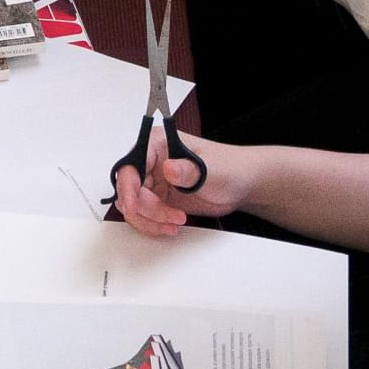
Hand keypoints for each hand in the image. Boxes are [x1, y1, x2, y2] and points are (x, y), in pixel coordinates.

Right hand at [113, 126, 257, 235]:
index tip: (133, 207)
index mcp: (157, 144)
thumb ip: (188, 169)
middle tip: (171, 217)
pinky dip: (154, 224)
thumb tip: (167, 168)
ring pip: (133, 206)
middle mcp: (150, 161)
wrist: (241, 184)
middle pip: (129, 190)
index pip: (130, 166)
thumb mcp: (211, 168)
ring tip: (175, 222)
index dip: (128, 188)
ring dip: (150, 220)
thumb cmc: (228, 167)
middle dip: (146, 209)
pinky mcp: (157, 198)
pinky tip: (172, 224)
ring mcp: (153, 181)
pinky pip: (143, 215)